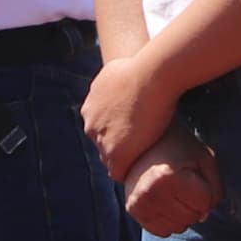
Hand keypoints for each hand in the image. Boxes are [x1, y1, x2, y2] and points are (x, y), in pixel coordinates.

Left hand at [80, 49, 181, 179]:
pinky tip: (142, 173)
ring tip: (141, 164)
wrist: (151, 76)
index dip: (117, 132)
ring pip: (109, 158)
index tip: (133, 133)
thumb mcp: (117, 71)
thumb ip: (114, 81)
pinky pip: (118, 172)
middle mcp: (91, 124)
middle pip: (102, 144)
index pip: (99, 128)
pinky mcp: (116, 154)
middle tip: (140, 148)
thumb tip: (122, 73)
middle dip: (118, 146)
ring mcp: (101, 140)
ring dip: (124, 160)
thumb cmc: (141, 67)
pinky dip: (129, 172)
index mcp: (90, 107)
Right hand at [120, 130, 219, 237]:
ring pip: (179, 227)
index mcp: (168, 176)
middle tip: (183, 183)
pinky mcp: (132, 210)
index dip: (206, 190)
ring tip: (173, 191)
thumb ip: (215, 188)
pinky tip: (164, 201)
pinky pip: (162, 231)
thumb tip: (203, 217)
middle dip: (195, 204)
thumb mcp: (205, 159)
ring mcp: (138, 203)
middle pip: (193, 217)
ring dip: (182, 214)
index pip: (204, 203)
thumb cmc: (180, 149)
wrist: (144, 142)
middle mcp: (150, 192)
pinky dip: (168, 220)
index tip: (195, 175)